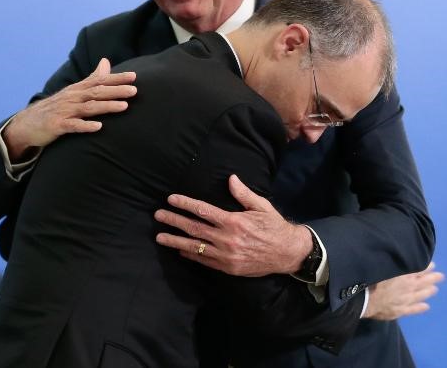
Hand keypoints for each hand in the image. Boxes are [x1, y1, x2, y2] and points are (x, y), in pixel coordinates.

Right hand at [2, 58, 136, 159]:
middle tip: (134, 90)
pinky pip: (73, 126)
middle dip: (116, 91)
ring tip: (124, 107)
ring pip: (88, 108)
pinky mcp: (57, 126)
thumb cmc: (56, 107)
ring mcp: (64, 111)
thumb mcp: (74, 91)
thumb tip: (106, 61)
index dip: (116, 78)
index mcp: (77, 90)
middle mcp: (72, 98)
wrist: (27, 123)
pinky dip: (85, 126)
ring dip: (106, 106)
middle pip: (96, 92)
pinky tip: (98, 127)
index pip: (99, 81)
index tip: (134, 76)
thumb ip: (91, 78)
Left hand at [154, 175, 309, 276]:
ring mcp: (226, 255)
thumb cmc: (274, 226)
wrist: (288, 253)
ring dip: (175, 241)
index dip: (185, 204)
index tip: (171, 199)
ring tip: (159, 237)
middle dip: (174, 221)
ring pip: (195, 247)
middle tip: (158, 215)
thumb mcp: (261, 206)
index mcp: (233, 221)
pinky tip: (179, 250)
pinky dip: (190, 255)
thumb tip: (230, 178)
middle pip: (194, 228)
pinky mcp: (228, 268)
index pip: (202, 210)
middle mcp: (227, 239)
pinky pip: (204, 261)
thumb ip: (243, 193)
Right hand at [363, 262, 444, 320]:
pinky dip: (420, 308)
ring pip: (420, 295)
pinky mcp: (400, 310)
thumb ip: (393, 261)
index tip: (433, 265)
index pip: (419, 269)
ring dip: (428, 292)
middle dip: (432, 278)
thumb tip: (400, 253)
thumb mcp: (382, 264)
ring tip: (435, 289)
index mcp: (404, 275)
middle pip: (423, 282)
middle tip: (441, 276)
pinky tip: (426, 307)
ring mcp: (405, 300)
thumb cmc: (371, 279)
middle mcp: (408, 287)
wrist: (364, 299)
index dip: (427, 267)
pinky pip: (413, 309)